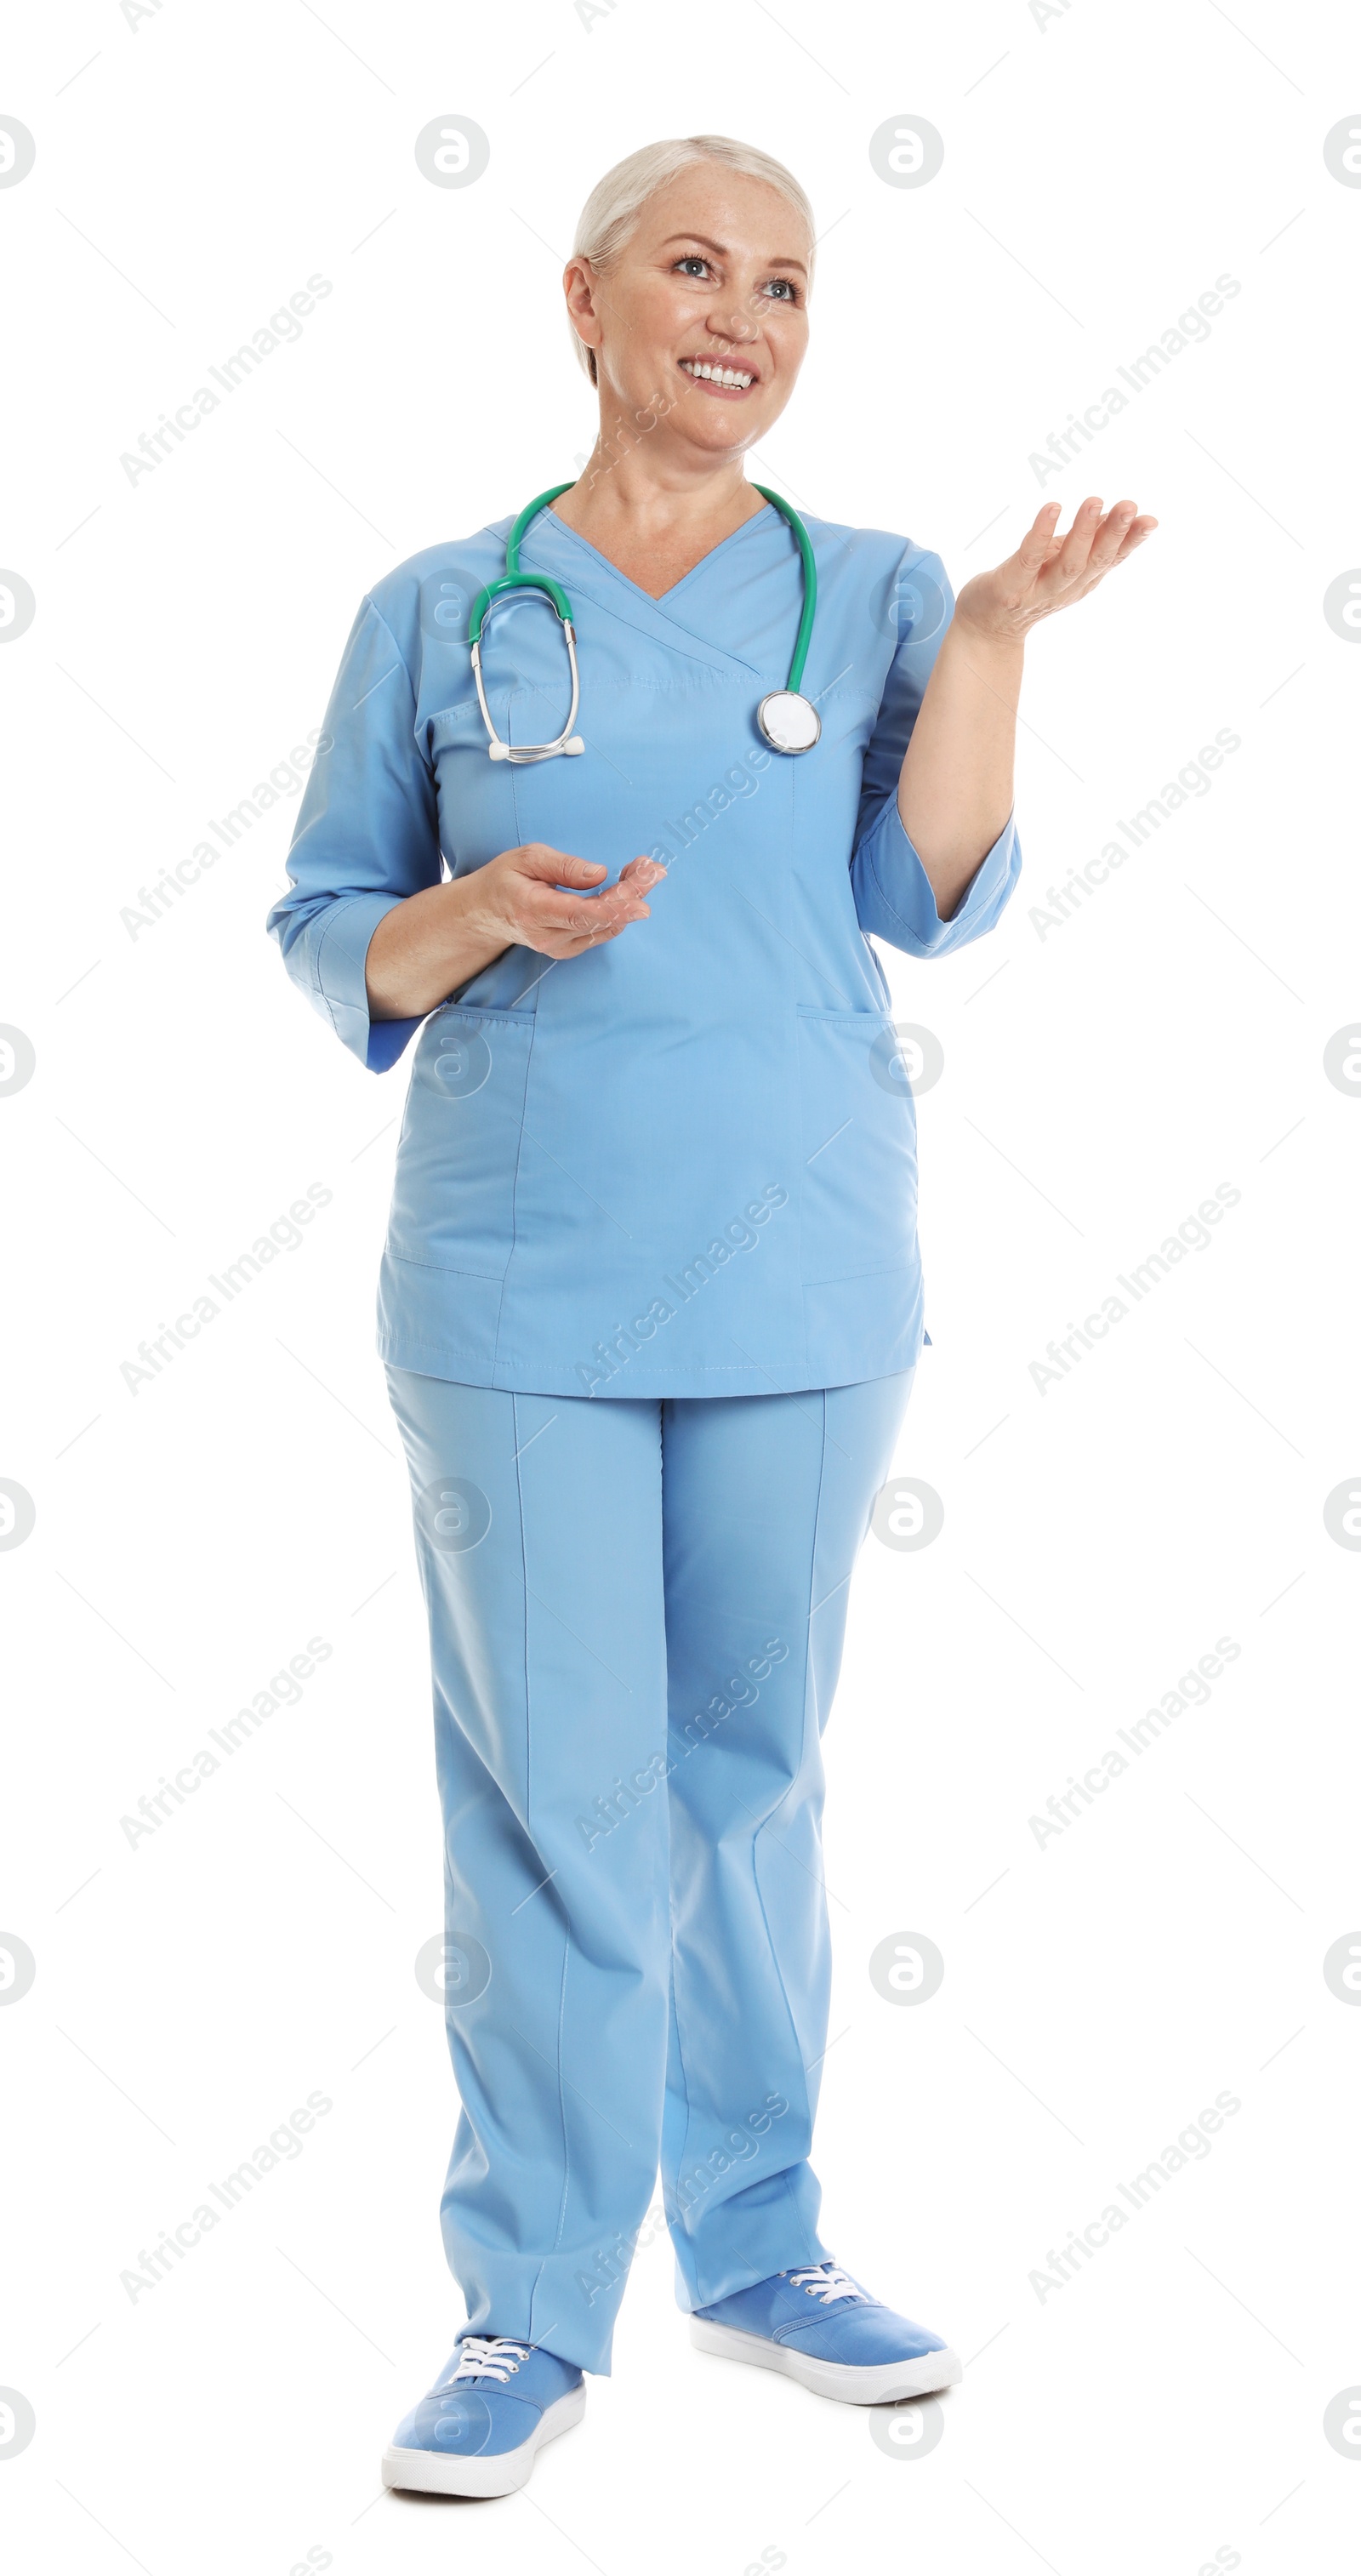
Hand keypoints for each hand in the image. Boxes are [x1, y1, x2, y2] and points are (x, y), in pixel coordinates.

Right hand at [466, 844, 665, 960]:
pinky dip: (620, 911)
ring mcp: (559, 947)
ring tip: (644, 871)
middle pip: (600, 919)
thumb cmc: (505, 879)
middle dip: (633, 894)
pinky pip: (602, 932)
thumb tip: (600, 874)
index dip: (616, 906)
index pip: (582, 914)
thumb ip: (563, 865)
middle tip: (654, 869)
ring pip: (606, 926)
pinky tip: (629, 889)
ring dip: (630, 900)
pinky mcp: (569, 949)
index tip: (642, 895)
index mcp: (534, 910)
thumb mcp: (527, 858)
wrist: (485, 913)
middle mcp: (548, 936)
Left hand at [953, 496, 1157, 646]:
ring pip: (1068, 564)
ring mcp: (1038, 591)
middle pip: (1095, 561)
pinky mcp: (1010, 588)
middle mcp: (1065, 589)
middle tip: (1129, 506)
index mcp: (1083, 581)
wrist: (987, 627)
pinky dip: (1041, 534)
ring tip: (1093, 501)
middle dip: (1114, 534)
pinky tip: (1052, 508)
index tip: (1150, 521)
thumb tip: (1119, 515)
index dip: (1132, 542)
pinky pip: (1028, 559)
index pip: (1113, 560)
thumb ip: (1089, 540)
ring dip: (1083, 533)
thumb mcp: (1063, 560)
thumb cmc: (1029, 585)